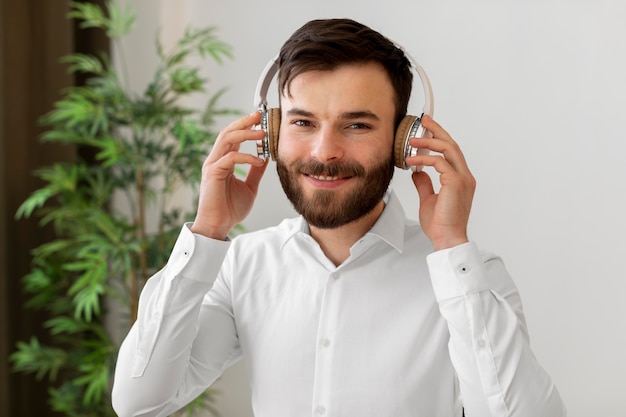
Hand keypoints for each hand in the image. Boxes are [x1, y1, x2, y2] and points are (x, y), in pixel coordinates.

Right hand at [190, 111, 268, 239]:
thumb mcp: (250, 186)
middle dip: (243, 122)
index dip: (245, 126)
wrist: (219, 225)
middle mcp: (216, 160)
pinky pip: (230, 158)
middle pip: (227, 132)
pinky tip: (258, 160)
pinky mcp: (213, 173)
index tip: (259, 119)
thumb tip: (265, 157)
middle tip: (259, 116)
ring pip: (226, 140)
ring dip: (245, 133)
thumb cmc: (231, 209)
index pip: (232, 137)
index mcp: (223, 161)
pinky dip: (246, 156)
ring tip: (261, 133)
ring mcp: (212, 165)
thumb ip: (256, 171)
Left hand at [405, 115, 475, 250]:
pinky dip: (424, 159)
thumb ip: (425, 184)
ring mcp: (462, 179)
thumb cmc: (440, 224)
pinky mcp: (455, 183)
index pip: (452, 152)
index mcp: (461, 179)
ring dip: (429, 141)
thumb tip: (418, 172)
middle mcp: (465, 176)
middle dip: (437, 130)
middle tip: (424, 120)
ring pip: (448, 149)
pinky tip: (410, 161)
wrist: (446, 239)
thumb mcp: (429, 200)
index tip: (428, 127)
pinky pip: (439, 162)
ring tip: (412, 140)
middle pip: (452, 145)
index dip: (441, 137)